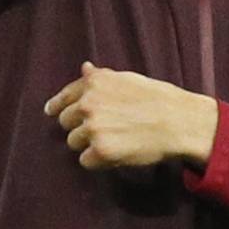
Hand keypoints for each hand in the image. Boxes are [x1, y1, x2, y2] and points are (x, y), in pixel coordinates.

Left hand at [44, 63, 218, 171]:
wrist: (178, 121)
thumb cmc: (158, 98)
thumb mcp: (127, 79)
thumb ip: (101, 78)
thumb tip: (84, 68)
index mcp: (94, 83)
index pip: (64, 96)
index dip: (57, 105)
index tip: (50, 111)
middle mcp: (88, 104)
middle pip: (65, 122)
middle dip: (80, 127)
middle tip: (102, 131)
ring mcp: (92, 128)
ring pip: (73, 142)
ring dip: (88, 145)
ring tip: (114, 141)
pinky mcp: (100, 151)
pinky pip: (85, 161)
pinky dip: (97, 161)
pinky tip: (115, 153)